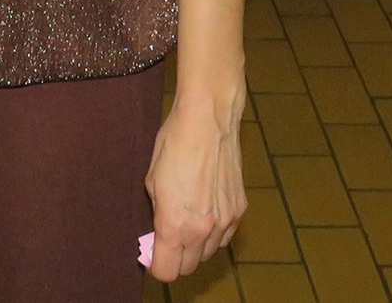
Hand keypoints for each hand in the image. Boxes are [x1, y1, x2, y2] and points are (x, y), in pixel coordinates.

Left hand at [144, 101, 246, 281]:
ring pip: (208, 254)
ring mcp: (224, 221)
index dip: (156, 265)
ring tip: (188, 218)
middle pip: (188, 267)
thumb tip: (158, 234)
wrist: (209, 120)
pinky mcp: (239, 210)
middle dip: (176, 258)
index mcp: (174, 224)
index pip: (167, 272)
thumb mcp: (152, 179)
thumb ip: (156, 214)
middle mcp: (202, 230)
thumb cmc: (174, 143)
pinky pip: (224, 236)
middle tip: (167, 236)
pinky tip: (206, 210)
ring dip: (196, 245)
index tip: (152, 251)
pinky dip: (214, 232)